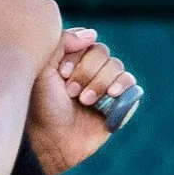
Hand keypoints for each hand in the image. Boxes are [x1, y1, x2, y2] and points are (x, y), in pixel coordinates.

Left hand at [25, 26, 137, 174]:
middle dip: (87, 72)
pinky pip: (131, 85)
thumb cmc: (42, 106)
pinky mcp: (118, 103)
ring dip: (100, 82)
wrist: (50, 140)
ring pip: (116, 67)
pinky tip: (110, 95)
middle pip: (102, 53)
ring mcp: (104, 86)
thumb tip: (92, 34)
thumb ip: (62, 42)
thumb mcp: (43, 69)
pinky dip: (123, 86)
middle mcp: (89, 70)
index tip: (61, 75)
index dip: (77, 57)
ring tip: (84, 101)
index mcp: (71, 59)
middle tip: (70, 92)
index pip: (87, 41)